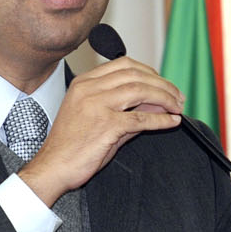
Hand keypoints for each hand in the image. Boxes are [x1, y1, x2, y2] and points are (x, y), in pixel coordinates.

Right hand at [18, 56, 183, 204]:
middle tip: (178, 96)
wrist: (53, 167)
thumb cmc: (71, 145)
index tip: (163, 83)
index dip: (149, 71)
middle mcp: (90, 89)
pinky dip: (161, 120)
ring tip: (177, 107)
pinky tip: (172, 122)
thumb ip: (127, 108)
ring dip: (165, 98)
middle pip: (136, 75)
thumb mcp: (96, 117)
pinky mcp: (106, 126)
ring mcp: (97, 105)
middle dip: (162, 84)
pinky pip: (141, 119)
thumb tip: (157, 104)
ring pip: (141, 91)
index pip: (124, 64)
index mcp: (84, 82)